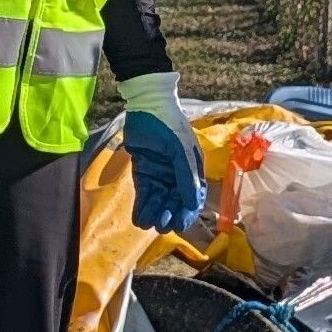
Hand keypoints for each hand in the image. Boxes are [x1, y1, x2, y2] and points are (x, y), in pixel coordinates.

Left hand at [118, 71, 209, 235]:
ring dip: (155, 213)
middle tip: (162, 225)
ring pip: (159, 200)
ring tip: (148, 223)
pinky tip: (139, 219)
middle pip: (175, 202)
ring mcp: (160, 174)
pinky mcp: (144, 172)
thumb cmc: (169, 125)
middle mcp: (177, 175)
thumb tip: (191, 203)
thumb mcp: (181, 150)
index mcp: (192, 169)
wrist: (146, 106)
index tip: (180, 225)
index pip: (192, 197)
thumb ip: (186, 176)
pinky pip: (145, 194)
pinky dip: (142, 207)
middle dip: (169, 215)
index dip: (187, 212)